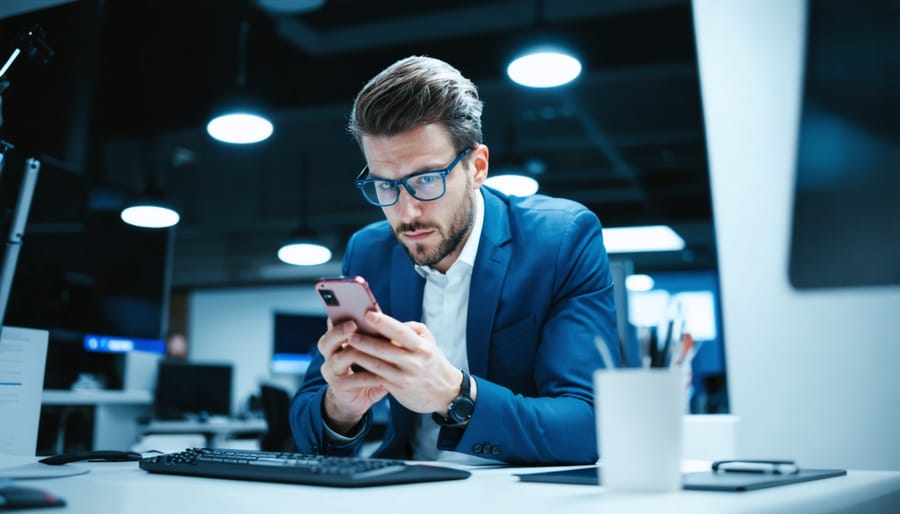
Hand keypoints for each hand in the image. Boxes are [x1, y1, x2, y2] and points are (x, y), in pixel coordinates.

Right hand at [316, 319, 387, 434]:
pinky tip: (381, 375)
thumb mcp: (371, 352)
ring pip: (337, 359)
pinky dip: (367, 377)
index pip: (332, 324)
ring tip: (370, 350)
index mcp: (336, 341)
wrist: (357, 398)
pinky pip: (352, 380)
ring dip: (354, 353)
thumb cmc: (367, 369)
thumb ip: (376, 338)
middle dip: (339, 332)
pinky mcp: (338, 386)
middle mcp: (330, 354)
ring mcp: (331, 371)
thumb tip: (396, 323)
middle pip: (327, 340)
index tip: (347, 307)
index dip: (336, 316)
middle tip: (353, 325)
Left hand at [345, 310, 465, 414]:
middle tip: (349, 331)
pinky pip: (377, 377)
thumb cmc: (432, 362)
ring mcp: (404, 376)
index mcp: (422, 347)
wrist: (445, 393)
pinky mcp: (397, 388)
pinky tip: (354, 363)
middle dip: (365, 340)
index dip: (383, 322)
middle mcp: (414, 362)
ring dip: (360, 354)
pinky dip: (363, 370)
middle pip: (384, 349)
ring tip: (347, 345)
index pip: (400, 332)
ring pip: (377, 364)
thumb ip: (411, 330)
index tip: (368, 313)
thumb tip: (389, 323)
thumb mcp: (429, 342)